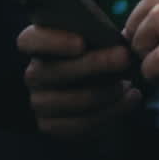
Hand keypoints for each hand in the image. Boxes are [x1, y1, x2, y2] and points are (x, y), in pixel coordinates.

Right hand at [16, 24, 141, 139]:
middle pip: (53, 71)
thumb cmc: (102, 53)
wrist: (108, 87)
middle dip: (92, 65)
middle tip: (124, 58)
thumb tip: (115, 39)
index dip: (51, 42)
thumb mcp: (100, 38)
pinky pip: (79, 124)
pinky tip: (130, 99)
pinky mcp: (51, 125)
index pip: (28, 40)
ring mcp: (40, 102)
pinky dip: (110, 113)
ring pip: (69, 101)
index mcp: (38, 45)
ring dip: (104, 93)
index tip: (81, 43)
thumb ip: (100, 33)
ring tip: (128, 84)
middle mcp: (34, 74)